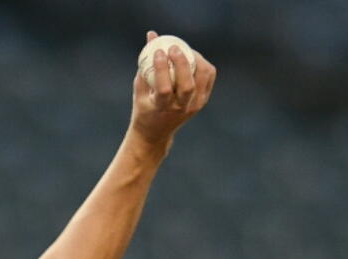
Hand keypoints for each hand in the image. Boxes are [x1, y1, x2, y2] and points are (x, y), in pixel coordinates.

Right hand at [129, 30, 216, 149]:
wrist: (156, 133)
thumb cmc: (144, 108)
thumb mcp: (140, 89)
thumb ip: (145, 64)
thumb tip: (152, 36)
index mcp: (162, 109)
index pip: (164, 88)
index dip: (162, 68)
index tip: (158, 52)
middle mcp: (180, 108)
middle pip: (187, 84)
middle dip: (181, 62)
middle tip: (174, 48)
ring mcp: (194, 106)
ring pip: (202, 78)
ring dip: (195, 60)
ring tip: (184, 51)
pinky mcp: (203, 101)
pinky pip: (208, 77)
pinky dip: (202, 64)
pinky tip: (192, 58)